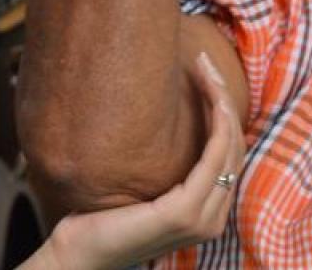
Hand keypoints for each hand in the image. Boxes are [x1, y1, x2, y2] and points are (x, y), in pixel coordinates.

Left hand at [25, 52, 245, 269]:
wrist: (77, 255)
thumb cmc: (100, 219)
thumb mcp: (139, 188)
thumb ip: (162, 169)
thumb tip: (158, 118)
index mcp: (207, 211)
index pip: (229, 153)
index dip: (223, 110)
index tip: (204, 72)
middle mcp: (213, 217)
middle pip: (234, 145)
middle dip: (223, 98)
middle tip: (204, 60)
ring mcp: (202, 219)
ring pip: (228, 146)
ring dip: (221, 101)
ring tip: (204, 67)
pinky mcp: (183, 214)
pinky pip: (212, 159)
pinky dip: (216, 122)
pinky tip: (207, 96)